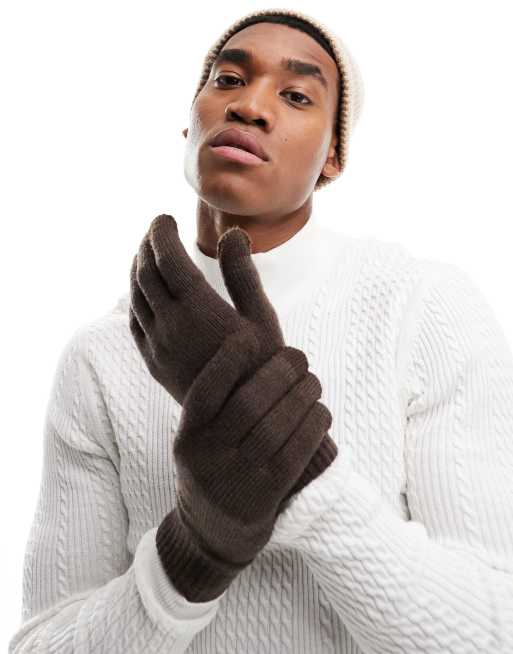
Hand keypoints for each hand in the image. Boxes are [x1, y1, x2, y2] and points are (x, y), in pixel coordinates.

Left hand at [129, 213, 282, 405]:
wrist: (244, 419)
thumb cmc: (261, 366)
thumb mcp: (261, 318)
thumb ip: (242, 274)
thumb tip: (233, 233)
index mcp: (199, 309)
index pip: (167, 258)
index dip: (161, 233)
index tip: (164, 218)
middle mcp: (170, 325)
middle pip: (145, 273)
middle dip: (147, 245)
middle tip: (156, 231)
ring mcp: (157, 345)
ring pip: (135, 296)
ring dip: (138, 268)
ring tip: (148, 253)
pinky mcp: (152, 362)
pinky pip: (134, 321)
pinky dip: (135, 297)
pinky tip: (143, 290)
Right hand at [156, 337, 332, 601]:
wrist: (210, 535)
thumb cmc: (212, 471)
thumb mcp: (198, 442)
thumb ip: (218, 408)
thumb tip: (258, 356)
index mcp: (188, 437)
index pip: (205, 392)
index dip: (228, 360)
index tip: (250, 336)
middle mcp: (208, 457)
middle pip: (249, 403)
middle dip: (280, 372)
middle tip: (299, 356)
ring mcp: (236, 479)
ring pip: (276, 426)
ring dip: (303, 395)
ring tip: (314, 381)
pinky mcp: (266, 497)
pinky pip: (295, 453)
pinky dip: (313, 426)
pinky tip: (322, 412)